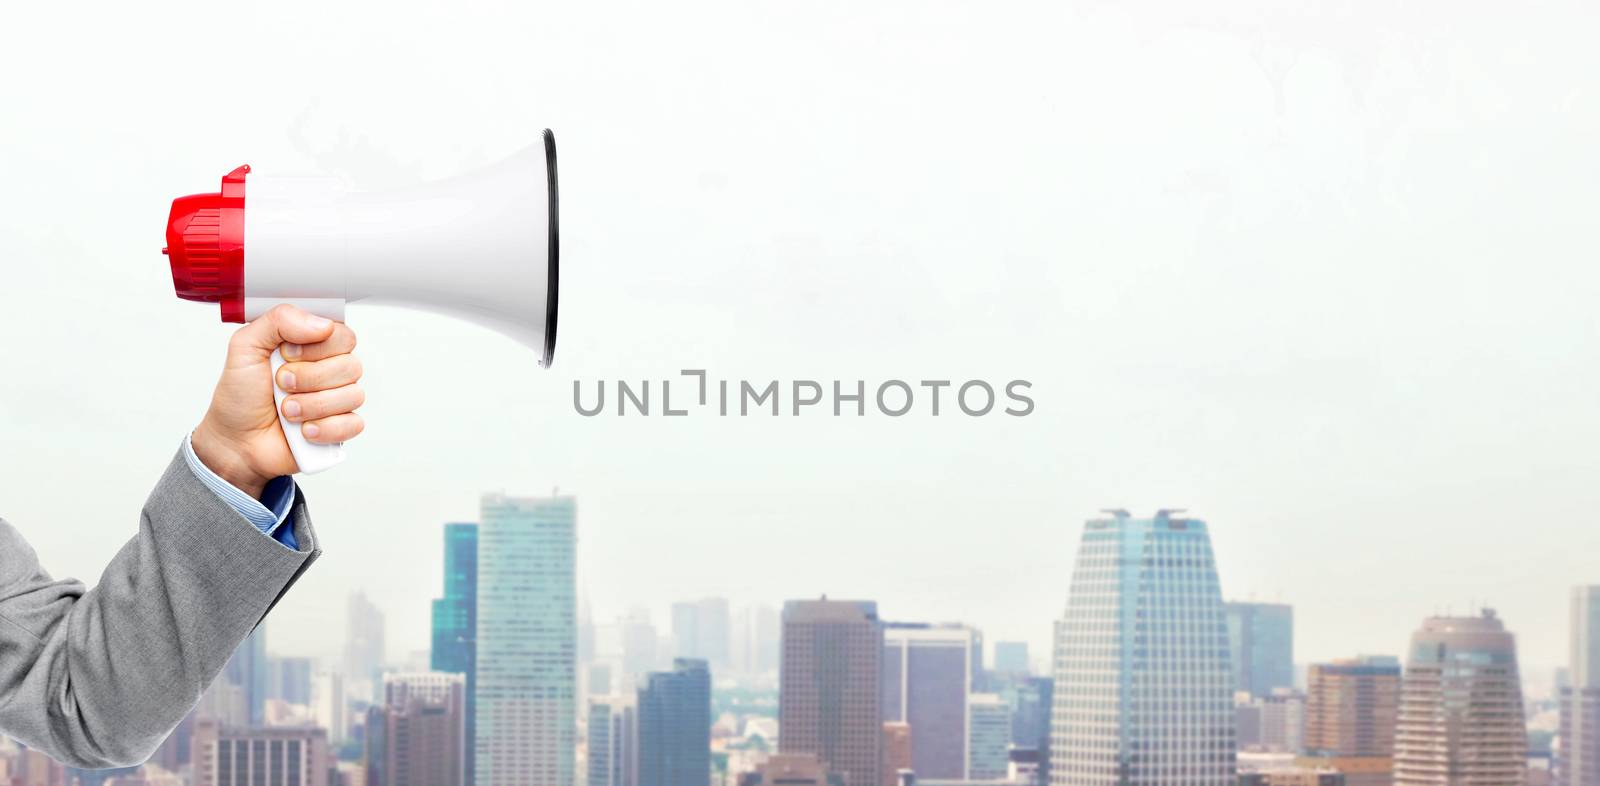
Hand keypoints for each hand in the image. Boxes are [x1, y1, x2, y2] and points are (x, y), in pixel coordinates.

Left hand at [191, 304, 365, 496]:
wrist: (234, 441)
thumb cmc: (239, 396)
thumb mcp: (245, 346)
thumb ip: (279, 320)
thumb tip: (322, 324)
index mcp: (312, 347)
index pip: (343, 335)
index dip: (318, 347)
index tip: (286, 355)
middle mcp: (329, 371)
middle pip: (351, 365)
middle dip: (310, 378)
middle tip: (282, 384)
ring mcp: (337, 401)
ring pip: (353, 395)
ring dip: (313, 405)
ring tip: (287, 411)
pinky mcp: (340, 429)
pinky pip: (353, 424)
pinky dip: (324, 429)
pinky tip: (303, 430)